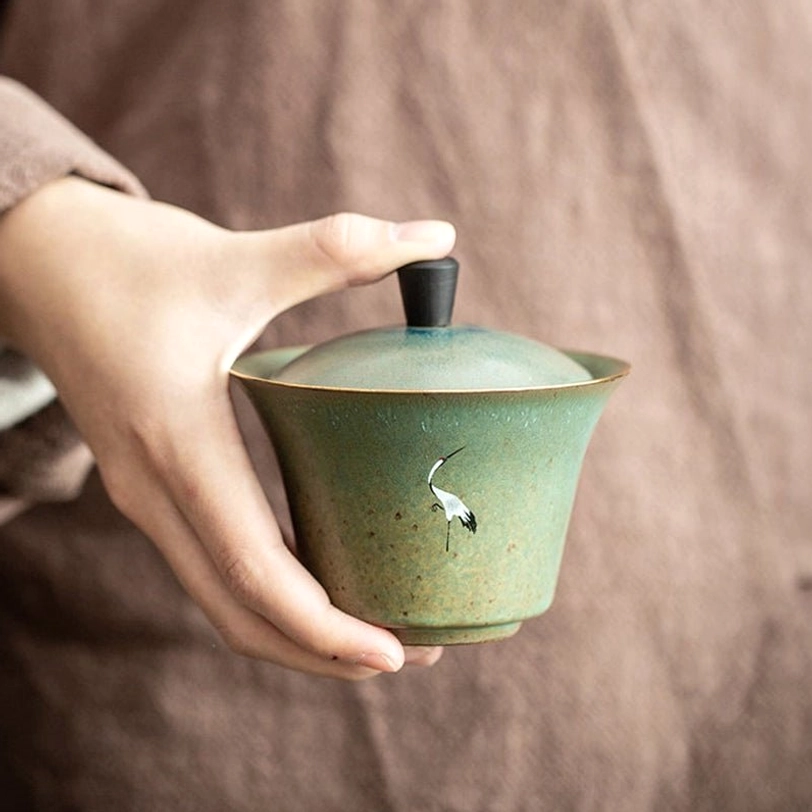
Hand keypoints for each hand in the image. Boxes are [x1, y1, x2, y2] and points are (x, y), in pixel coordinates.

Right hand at [0, 176, 454, 677]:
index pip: (255, 571)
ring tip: (376, 633)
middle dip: (325, 651)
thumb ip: (336, 250)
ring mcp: (149, 496)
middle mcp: (157, 491)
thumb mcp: (234, 258)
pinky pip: (212, 567)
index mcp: (180, 445)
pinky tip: (321, 579)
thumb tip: (437, 234)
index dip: (326, 627)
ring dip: (296, 633)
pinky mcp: (155, 485)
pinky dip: (268, 595)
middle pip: (241, 612)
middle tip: (413, 654)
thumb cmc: (129, 262)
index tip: (396, 651)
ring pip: (223, 601)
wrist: (37, 264)